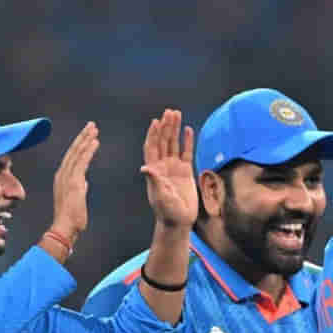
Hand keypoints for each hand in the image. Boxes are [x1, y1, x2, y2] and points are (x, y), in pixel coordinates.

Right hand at [50, 122, 99, 242]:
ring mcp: (67, 177)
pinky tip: (95, 142)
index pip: (72, 156)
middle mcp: (62, 174)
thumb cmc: (72, 217)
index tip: (88, 134)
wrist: (65, 227)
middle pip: (73, 150)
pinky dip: (88, 150)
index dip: (80, 144)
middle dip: (83, 136)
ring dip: (86, 139)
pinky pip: (82, 162)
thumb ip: (79, 187)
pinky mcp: (74, 182)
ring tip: (94, 129)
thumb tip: (84, 182)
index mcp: (62, 177)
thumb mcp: (76, 198)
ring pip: (77, 153)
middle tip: (91, 125)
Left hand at [141, 109, 197, 228]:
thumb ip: (154, 181)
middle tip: (170, 112)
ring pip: (174, 144)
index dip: (153, 134)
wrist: (178, 221)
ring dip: (175, 129)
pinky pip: (186, 152)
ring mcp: (174, 167)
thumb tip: (145, 168)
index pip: (152, 147)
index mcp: (153, 169)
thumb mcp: (159, 195)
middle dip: (165, 126)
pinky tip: (188, 130)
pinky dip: (187, 141)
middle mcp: (162, 165)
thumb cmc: (166, 211)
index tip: (156, 121)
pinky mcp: (186, 171)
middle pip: (163, 141)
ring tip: (177, 114)